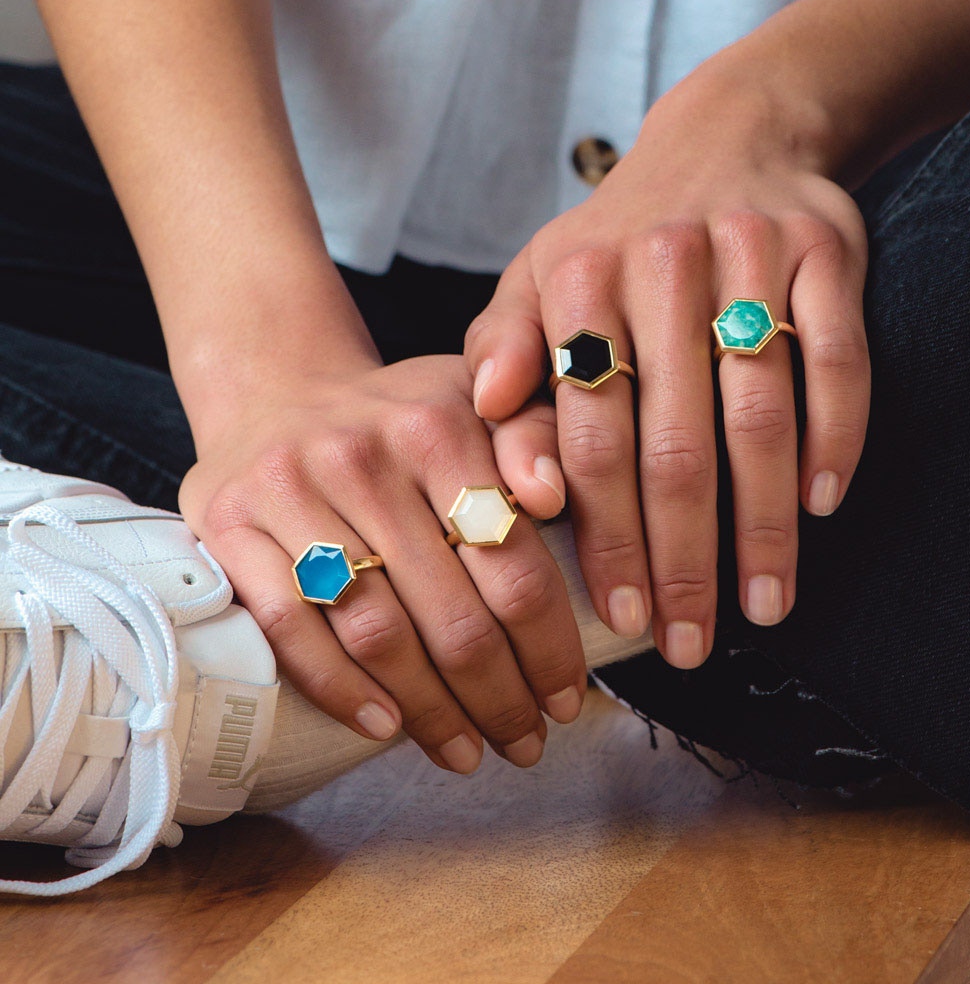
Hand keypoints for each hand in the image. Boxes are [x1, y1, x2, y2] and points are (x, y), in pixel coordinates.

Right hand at [179, 354, 585, 772]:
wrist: (279, 393)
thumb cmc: (397, 418)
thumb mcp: (477, 399)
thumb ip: (534, 435)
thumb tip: (553, 497)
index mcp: (438, 427)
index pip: (513, 566)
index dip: (549, 649)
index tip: (566, 699)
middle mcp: (362, 458)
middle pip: (451, 615)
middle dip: (500, 698)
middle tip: (525, 742)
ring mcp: (289, 492)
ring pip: (376, 633)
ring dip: (430, 710)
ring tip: (465, 750)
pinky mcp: (229, 526)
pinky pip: (292, 629)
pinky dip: (341, 690)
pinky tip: (385, 726)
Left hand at [465, 72, 870, 667]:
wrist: (726, 136)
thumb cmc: (618, 237)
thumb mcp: (540, 279)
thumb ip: (504, 346)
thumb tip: (486, 413)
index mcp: (578, 287)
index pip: (587, 440)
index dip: (606, 538)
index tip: (620, 617)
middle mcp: (661, 271)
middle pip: (675, 447)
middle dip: (683, 560)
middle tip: (691, 642)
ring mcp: (750, 258)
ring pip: (760, 419)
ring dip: (763, 527)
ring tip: (764, 606)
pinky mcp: (826, 252)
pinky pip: (836, 362)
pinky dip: (834, 439)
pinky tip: (819, 507)